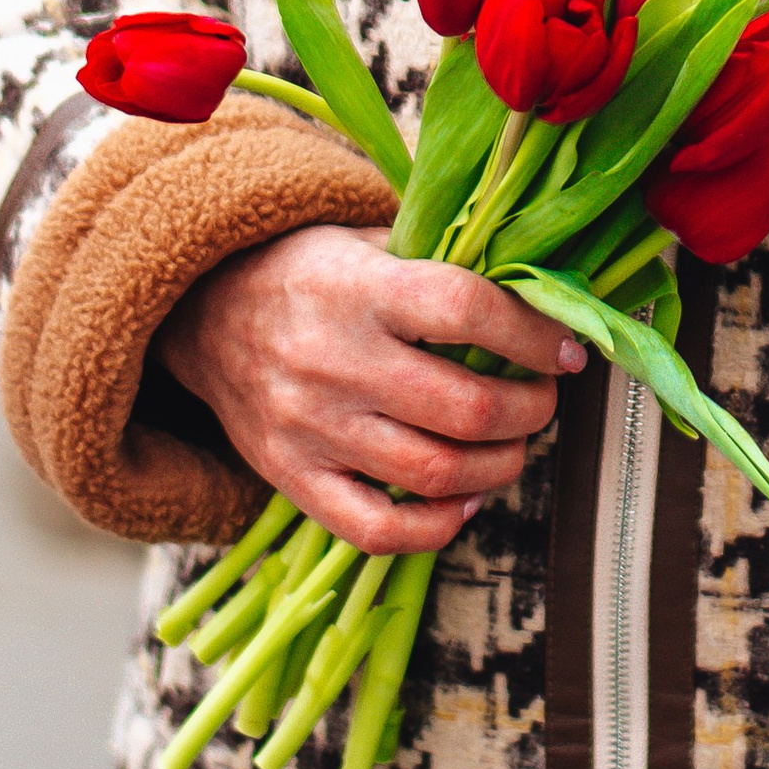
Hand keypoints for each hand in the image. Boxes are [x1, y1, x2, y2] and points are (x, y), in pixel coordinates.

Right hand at [157, 225, 585, 555]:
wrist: (202, 312)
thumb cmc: (308, 270)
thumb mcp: (366, 239)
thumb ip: (442, 263)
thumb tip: (543, 291)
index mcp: (359, 287)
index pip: (465, 311)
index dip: (532, 335)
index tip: (566, 350)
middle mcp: (334, 360)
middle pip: (463, 407)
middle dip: (529, 410)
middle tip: (543, 400)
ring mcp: (310, 427)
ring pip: (434, 474)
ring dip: (500, 466)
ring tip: (512, 445)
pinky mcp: (291, 477)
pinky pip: (376, 529)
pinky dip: (437, 527)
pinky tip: (465, 498)